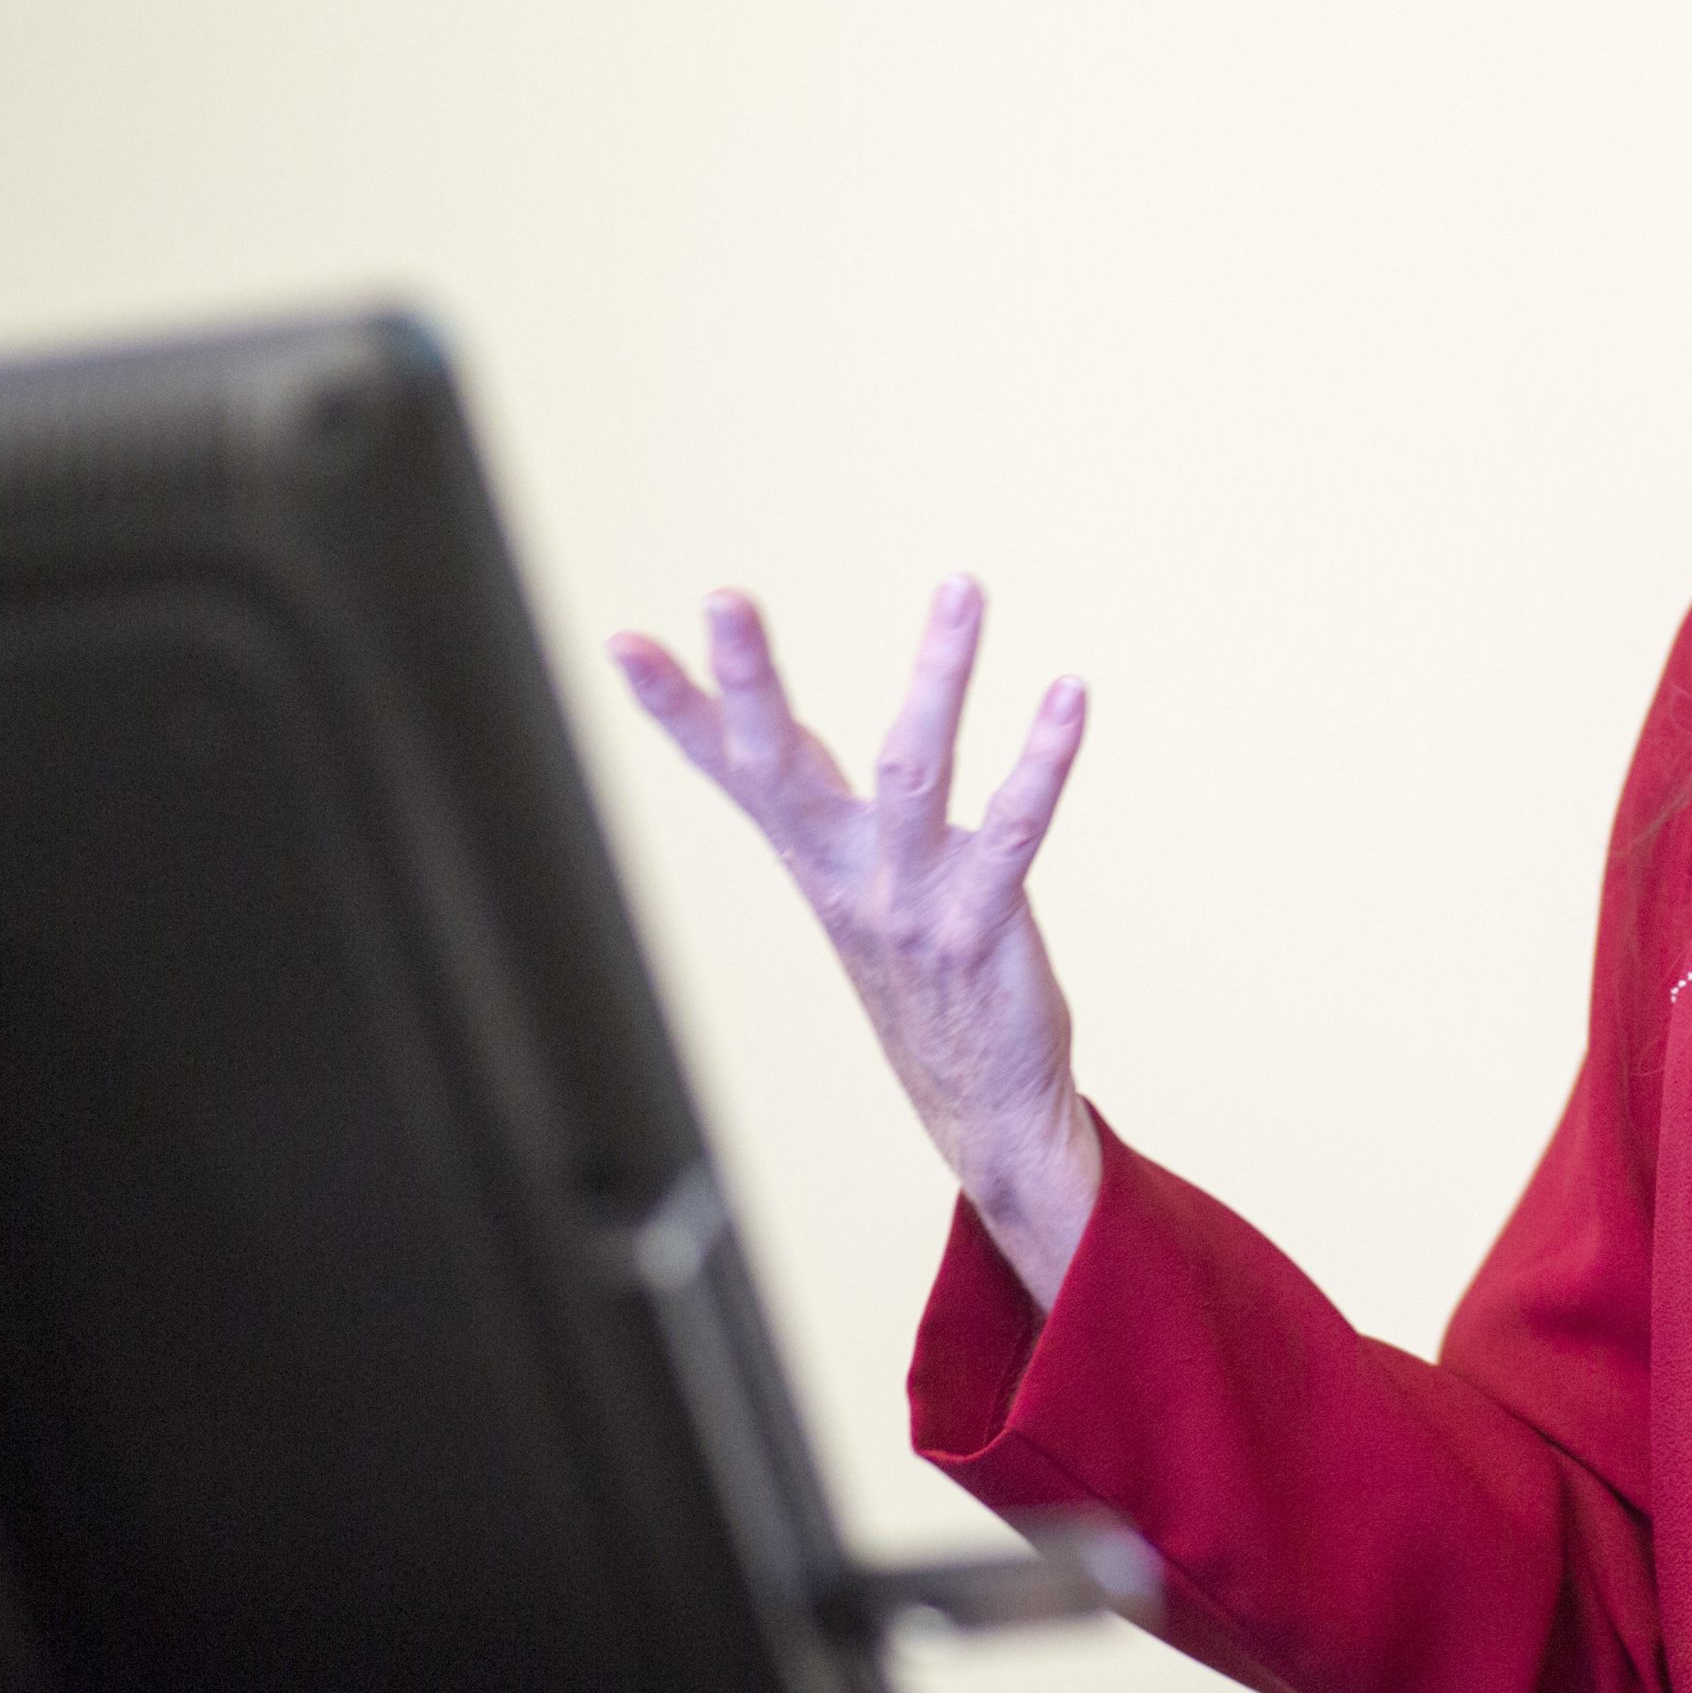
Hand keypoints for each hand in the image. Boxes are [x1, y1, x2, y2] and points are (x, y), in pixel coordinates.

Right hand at [608, 578, 1101, 1303]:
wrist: (984, 1108)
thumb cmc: (924, 976)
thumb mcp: (858, 887)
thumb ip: (827, 810)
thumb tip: (767, 725)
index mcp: (814, 860)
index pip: (733, 768)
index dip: (677, 708)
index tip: (620, 639)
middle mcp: (846, 876)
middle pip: (784, 766)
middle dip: (752, 682)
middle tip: (725, 597)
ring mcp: (909, 902)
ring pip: (913, 770)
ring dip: (939, 673)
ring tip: (961, 584)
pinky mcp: (981, 926)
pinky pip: (1016, 825)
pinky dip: (1044, 755)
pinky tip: (1071, 691)